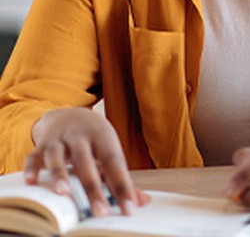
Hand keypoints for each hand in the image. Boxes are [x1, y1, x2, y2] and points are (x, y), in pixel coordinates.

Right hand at [25, 107, 149, 216]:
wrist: (70, 114)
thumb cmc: (94, 139)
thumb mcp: (109, 151)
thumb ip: (121, 177)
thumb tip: (141, 201)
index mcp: (103, 137)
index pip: (114, 162)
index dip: (123, 185)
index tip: (129, 207)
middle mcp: (80, 136)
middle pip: (86, 161)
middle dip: (93, 187)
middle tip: (101, 212)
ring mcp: (59, 140)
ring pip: (57, 156)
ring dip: (59, 173)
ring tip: (64, 193)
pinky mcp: (40, 145)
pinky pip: (33, 156)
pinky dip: (31, 168)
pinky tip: (31, 182)